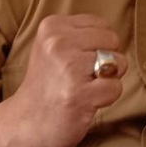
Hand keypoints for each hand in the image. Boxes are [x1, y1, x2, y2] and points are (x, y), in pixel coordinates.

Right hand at [11, 14, 127, 146]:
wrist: (27, 121)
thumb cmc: (49, 82)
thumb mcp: (52, 45)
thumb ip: (81, 34)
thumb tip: (114, 37)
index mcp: (52, 26)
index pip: (102, 24)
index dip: (97, 45)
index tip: (76, 60)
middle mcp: (58, 43)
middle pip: (112, 40)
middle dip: (106, 60)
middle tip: (82, 76)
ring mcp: (69, 68)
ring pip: (118, 63)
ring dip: (107, 80)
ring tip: (84, 87)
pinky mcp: (79, 94)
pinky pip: (115, 87)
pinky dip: (106, 98)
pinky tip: (86, 101)